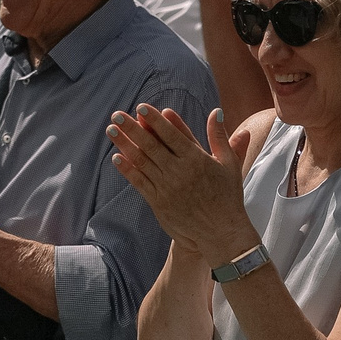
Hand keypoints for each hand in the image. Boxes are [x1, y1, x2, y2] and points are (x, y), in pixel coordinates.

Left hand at [108, 105, 258, 254]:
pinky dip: (127, 169)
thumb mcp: (229, 163)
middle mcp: (180, 171)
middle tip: (117, 114)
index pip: (172, 134)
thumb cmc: (227, 196)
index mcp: (197, 159)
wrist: (220, 232)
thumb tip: (216, 111)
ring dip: (125, 144)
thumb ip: (220, 136)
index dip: (156, 120)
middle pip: (152, 144)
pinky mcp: (159, 202)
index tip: (141, 107)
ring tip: (111, 130)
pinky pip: (140, 182)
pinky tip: (116, 157)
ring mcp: (167, 187)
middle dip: (133, 128)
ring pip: (142, 161)